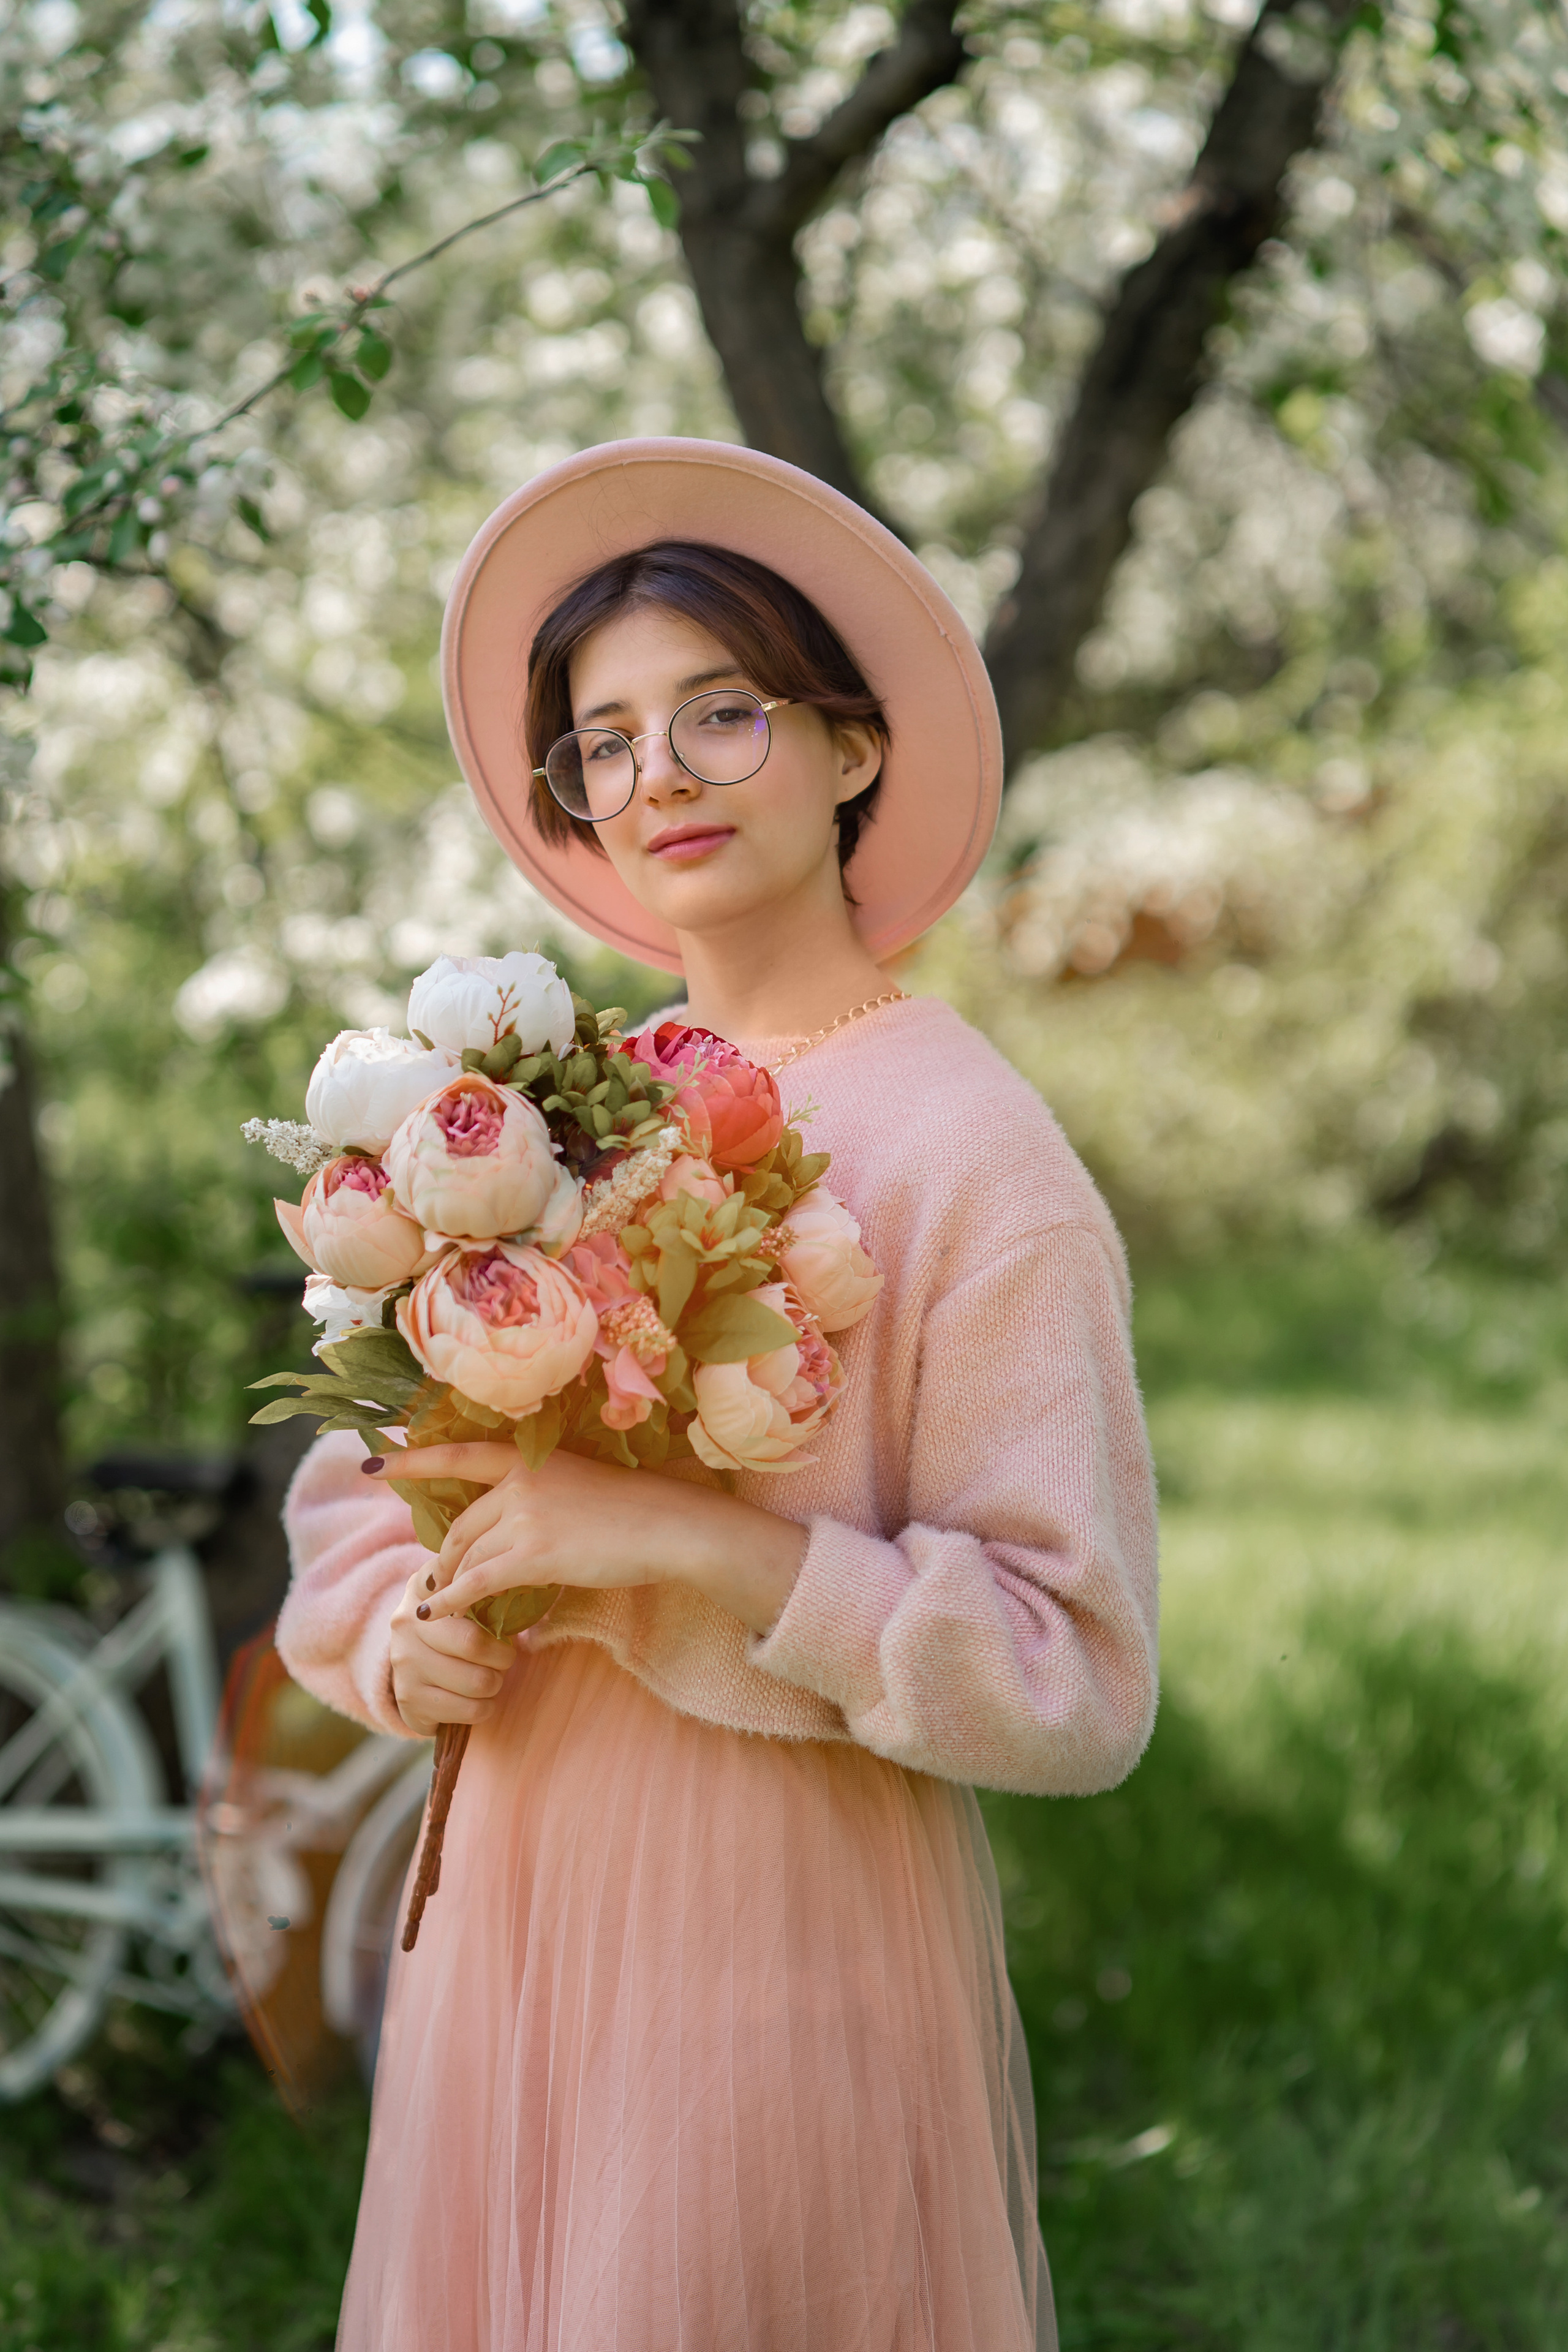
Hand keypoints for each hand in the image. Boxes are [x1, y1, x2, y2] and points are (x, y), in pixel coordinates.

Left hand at [367, 1440, 807, 1637]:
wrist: (665, 1524)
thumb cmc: (628, 1508)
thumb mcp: (573, 1482)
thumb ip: (534, 1492)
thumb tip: (502, 1518)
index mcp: (527, 1456)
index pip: (457, 1453)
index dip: (412, 1459)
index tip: (373, 1460)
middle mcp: (519, 1480)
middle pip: (461, 1522)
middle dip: (446, 1552)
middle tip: (439, 1573)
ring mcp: (525, 1517)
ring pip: (468, 1554)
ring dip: (451, 1579)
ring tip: (442, 1597)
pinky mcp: (534, 1554)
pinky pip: (478, 1582)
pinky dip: (453, 1599)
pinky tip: (436, 1611)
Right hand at [388, 1564, 517, 1736]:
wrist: (414, 1670)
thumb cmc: (451, 1625)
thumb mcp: (457, 1594)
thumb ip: (476, 1578)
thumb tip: (507, 1583)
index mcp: (420, 1590)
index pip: (461, 1589)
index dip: (486, 1596)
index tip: (503, 1598)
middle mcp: (405, 1624)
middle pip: (473, 1644)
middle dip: (503, 1656)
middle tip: (505, 1657)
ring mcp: (403, 1664)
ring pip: (477, 1681)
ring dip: (496, 1683)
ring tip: (491, 1677)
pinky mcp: (409, 1701)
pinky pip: (469, 1710)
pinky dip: (486, 1707)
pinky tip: (480, 1700)